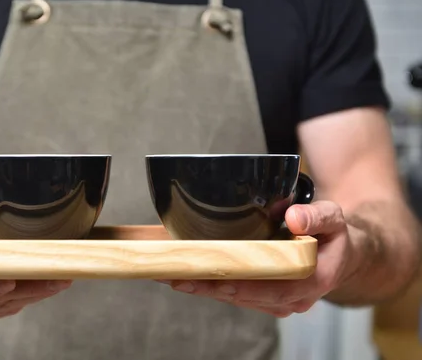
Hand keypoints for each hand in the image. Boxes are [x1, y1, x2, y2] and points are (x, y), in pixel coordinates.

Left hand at [157, 201, 355, 316]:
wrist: (343, 254)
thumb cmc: (335, 235)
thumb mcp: (334, 217)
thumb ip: (317, 216)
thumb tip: (294, 218)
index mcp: (313, 279)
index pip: (274, 288)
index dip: (243, 284)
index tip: (215, 277)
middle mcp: (295, 298)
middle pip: (248, 296)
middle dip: (212, 288)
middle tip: (178, 277)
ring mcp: (281, 302)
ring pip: (239, 298)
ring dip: (207, 289)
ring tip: (174, 277)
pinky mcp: (268, 299)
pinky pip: (239, 294)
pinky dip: (215, 286)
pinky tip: (191, 278)